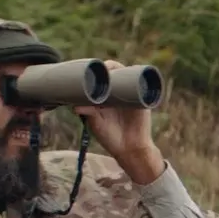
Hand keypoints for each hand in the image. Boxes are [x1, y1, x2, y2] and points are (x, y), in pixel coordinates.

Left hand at [74, 59, 163, 183]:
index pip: (101, 78)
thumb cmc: (110, 137)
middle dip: (109, 67)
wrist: (130, 150)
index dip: (96, 71)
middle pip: (115, 73)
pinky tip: (131, 74)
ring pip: (127, 75)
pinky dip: (139, 77)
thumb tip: (76, 106)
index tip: (90, 68)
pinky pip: (143, 85)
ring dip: (121, 70)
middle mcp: (118, 93)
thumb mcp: (96, 123)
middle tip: (103, 68)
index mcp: (105, 97)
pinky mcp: (142, 100)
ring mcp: (130, 95)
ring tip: (113, 72)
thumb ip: (89, 113)